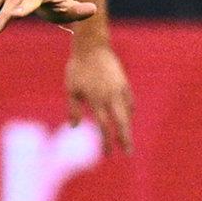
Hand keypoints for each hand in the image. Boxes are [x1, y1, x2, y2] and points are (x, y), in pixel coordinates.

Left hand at [64, 33, 134, 153]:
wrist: (92, 46)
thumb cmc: (77, 68)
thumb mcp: (71, 89)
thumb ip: (73, 109)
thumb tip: (74, 127)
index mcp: (96, 100)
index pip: (104, 127)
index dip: (106, 142)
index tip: (107, 154)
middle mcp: (110, 97)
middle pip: (121, 123)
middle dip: (125, 139)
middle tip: (128, 152)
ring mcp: (119, 89)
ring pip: (127, 113)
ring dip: (127, 126)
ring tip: (126, 138)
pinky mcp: (124, 83)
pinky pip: (130, 101)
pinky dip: (129, 111)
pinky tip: (128, 116)